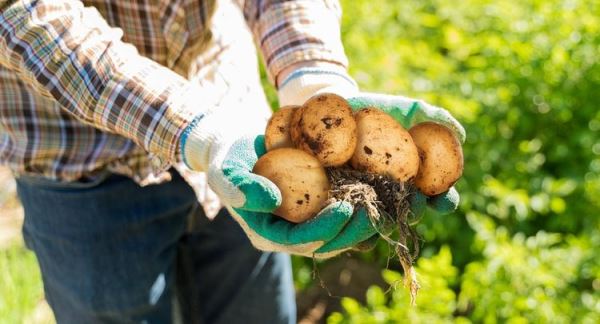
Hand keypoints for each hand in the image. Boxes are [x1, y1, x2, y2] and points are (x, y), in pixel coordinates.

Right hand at [180, 107, 377, 256]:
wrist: (239, 146)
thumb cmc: (228, 158)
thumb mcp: (225, 170)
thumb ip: (240, 187)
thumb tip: (272, 200)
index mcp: (268, 233)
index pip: (300, 240)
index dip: (325, 229)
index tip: (346, 208)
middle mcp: (291, 234)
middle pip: (328, 241)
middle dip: (355, 230)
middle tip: (378, 211)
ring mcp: (307, 222)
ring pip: (342, 231)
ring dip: (368, 222)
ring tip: (393, 205)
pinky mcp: (321, 207)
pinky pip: (347, 213)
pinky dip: (368, 205)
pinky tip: (390, 195)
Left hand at [278, 65, 465, 215]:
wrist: (334, 108)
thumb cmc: (376, 109)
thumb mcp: (404, 108)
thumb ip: (432, 116)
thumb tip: (459, 133)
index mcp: (415, 180)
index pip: (438, 197)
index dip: (445, 201)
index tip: (446, 199)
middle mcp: (393, 196)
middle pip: (408, 212)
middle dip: (414, 210)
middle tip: (415, 203)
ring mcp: (365, 202)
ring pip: (377, 221)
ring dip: (382, 220)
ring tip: (381, 212)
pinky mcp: (336, 204)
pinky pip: (341, 221)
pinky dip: (344, 221)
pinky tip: (343, 214)